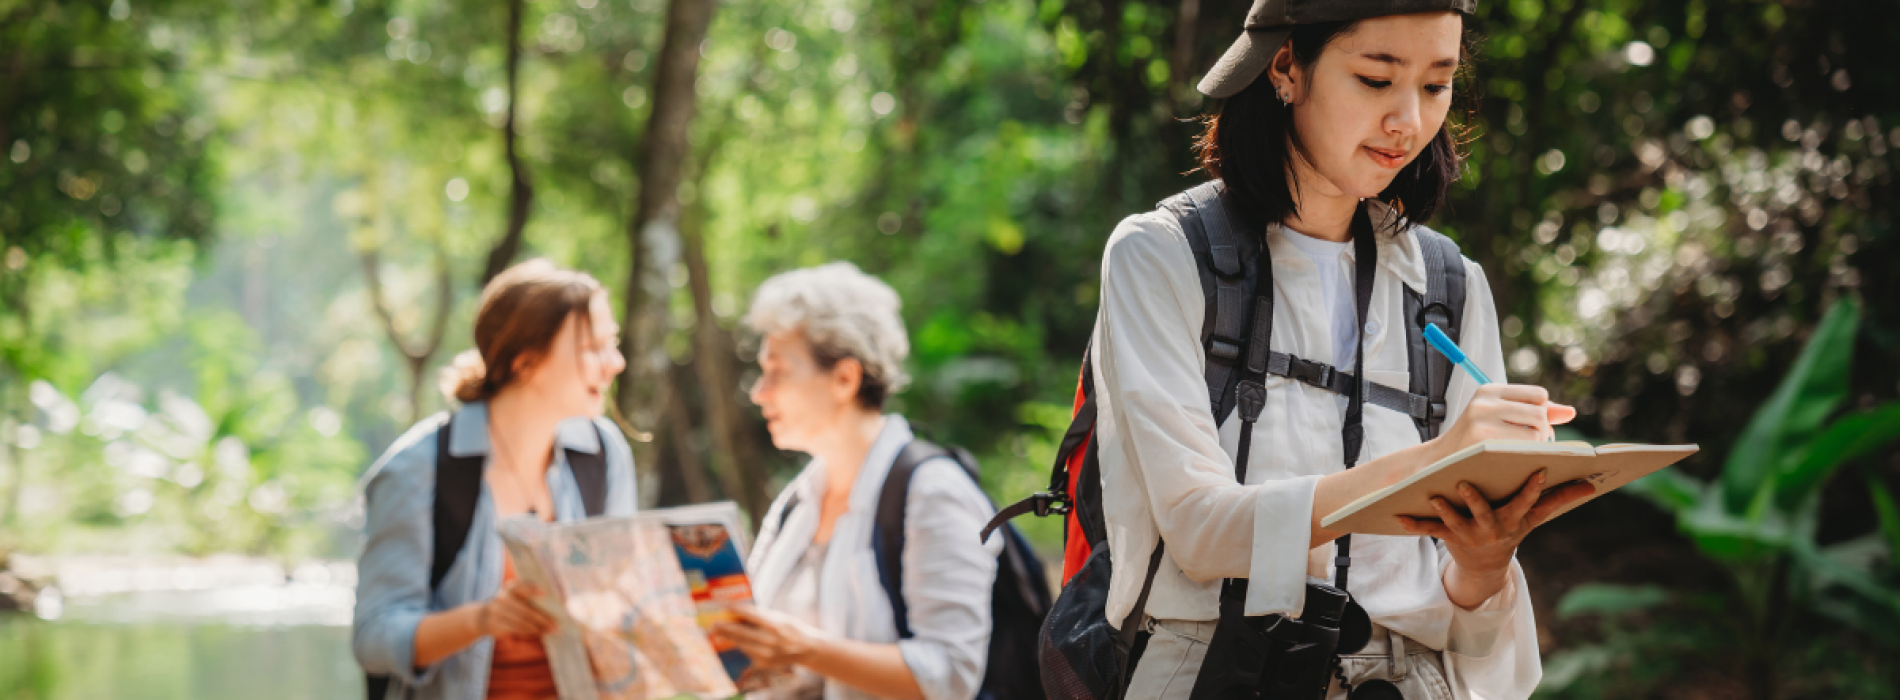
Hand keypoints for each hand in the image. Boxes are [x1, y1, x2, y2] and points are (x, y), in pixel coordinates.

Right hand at [480, 580, 556, 637]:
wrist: (481, 617)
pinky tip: (538, 633)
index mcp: (510, 588)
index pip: (521, 586)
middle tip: (556, 625)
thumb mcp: (513, 597)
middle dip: (543, 619)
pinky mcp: (494, 625)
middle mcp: (502, 598)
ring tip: (550, 631)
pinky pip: (515, 629)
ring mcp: (496, 612)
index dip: (532, 589)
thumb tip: (552, 610)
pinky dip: (528, 632)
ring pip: (521, 622)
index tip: (545, 593)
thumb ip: (529, 599)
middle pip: (526, 610)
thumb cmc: (507, 606)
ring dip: (538, 628)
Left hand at [710, 605, 820, 669]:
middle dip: (724, 628)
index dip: (735, 610)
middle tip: (712, 623)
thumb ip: (761, 616)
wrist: (805, 649)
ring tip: (718, 630)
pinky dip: (741, 645)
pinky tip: (735, 640)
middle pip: (741, 633)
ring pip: (741, 644)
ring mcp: (766, 654)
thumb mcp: (779, 617)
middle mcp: (770, 641)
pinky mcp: (764, 663)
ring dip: (728, 637)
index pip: (750, 616)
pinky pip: (747, 652)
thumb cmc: (791, 628)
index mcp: (775, 625)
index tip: (724, 605)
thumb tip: (739, 611)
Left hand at [1396, 470, 1594, 604]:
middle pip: (1485, 513)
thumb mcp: (1536, 518)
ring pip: (1454, 522)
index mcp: (1514, 519)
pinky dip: (1413, 523)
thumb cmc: (1512, 529)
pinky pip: (1428, 530)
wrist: (1486, 565)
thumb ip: (1560, 499)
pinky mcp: (1448, 536)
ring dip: (1443, 511)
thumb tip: (1592, 483)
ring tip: (1432, 496)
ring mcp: (1468, 534)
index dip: (1533, 488)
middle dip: (1477, 501)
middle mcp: (1492, 528)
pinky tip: (1396, 515)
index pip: (1527, 502)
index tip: (1539, 471)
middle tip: (1465, 483)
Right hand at [1436, 384, 1575, 448]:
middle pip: (1540, 413)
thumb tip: (1571, 412)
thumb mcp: (1500, 418)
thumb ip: (1534, 412)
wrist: (1439, 461)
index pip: (1538, 394)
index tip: (1529, 426)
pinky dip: (1527, 455)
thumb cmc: (1474, 441)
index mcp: (1489, 390)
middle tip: (1527, 444)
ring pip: (1536, 430)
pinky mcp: (1484, 439)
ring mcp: (1483, 419)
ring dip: (1535, 445)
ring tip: (1519, 451)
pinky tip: (1513, 459)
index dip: (1541, 412)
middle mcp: (1486, 401)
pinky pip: (1526, 446)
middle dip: (1541, 431)